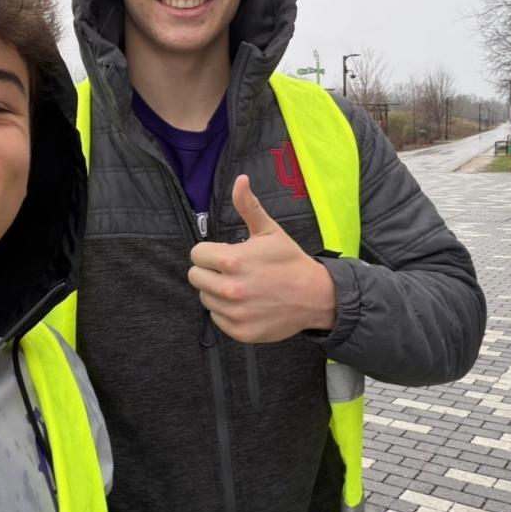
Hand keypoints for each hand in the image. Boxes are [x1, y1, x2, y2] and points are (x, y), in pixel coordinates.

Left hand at [187, 174, 337, 342]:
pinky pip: (217, 318)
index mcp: (231, 261)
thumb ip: (248, 206)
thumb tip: (240, 180)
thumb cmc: (289, 261)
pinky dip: (227, 312)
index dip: (209, 253)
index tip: (225, 255)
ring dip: (217, 292)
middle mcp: (229, 289)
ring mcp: (234, 313)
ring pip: (205, 298)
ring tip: (241, 287)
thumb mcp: (269, 230)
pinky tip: (246, 304)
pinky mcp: (239, 331)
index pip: (196, 255)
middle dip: (209, 272)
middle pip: (195, 277)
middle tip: (232, 271)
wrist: (315, 296)